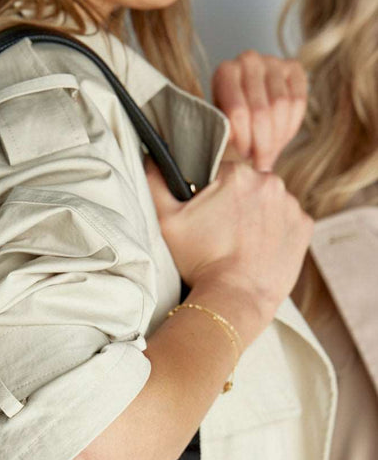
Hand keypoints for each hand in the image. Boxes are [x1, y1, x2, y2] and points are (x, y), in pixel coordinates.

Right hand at [145, 158, 312, 345]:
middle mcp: (270, 181)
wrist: (235, 299)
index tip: (207, 219)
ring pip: (269, 203)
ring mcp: (291, 204)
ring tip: (241, 246)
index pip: (221, 174)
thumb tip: (153, 159)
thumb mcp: (167, 222)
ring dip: (257, 218)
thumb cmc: (199, 262)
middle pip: (247, 187)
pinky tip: (260, 251)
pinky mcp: (304, 227)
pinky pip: (288, 222)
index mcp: (237, 173)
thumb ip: (157, 183)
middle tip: (221, 236)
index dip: (210, 196)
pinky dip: (276, 233)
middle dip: (235, 205)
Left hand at [212, 52, 307, 170]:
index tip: (244, 156)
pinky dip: (291, 125)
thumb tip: (233, 146)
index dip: (244, 140)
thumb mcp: (220, 130)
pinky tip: (282, 138)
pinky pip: (298, 101)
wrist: (246, 111)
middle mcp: (248, 61)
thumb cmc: (230, 124)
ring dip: (277, 137)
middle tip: (260, 161)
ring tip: (269, 152)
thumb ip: (224, 135)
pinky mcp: (294, 68)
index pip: (238, 111)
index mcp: (225, 73)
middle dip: (262, 144)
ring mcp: (273, 61)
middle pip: (261, 111)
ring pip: (282, 106)